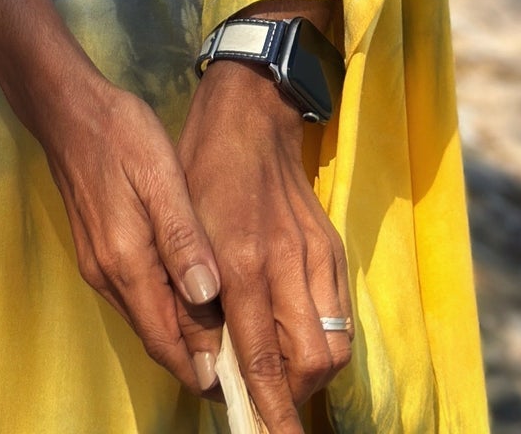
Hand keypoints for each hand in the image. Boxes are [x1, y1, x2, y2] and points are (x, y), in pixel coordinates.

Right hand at [20, 58, 223, 393]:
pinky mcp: (97, 252)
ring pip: (146, 318)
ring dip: (182, 334)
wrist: (68, 109)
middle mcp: (107, 276)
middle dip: (196, 357)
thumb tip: (208, 297)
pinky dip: (165, 308)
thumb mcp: (160, 176)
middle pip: (156, 336)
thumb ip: (183, 238)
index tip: (240, 383)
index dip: (201, 366)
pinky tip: (193, 297)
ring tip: (229, 336)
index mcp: (126, 262)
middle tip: (244, 366)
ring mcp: (99, 266)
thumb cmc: (119, 134)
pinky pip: (136, 296)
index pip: (166, 339)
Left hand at [176, 60, 351, 431]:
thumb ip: (194, 300)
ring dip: (309, 371)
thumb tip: (205, 363)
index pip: (262, 357)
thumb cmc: (202, 170)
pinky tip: (294, 333)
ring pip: (334, 344)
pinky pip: (340, 315)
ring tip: (280, 369)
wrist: (248, 115)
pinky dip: (323, 338)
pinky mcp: (332, 247)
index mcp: (242, 262)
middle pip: (312, 363)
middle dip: (294, 395)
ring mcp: (315, 255)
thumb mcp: (180, 229)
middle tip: (266, 396)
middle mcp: (286, 264)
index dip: (270, 409)